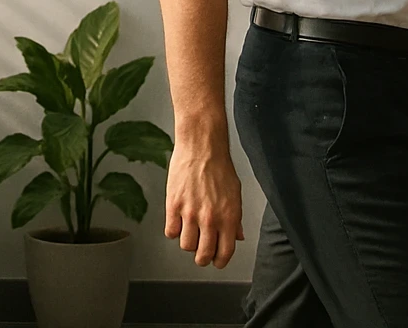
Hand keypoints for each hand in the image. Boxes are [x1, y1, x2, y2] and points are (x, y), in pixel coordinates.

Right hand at [164, 144, 243, 268]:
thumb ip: (236, 218)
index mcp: (229, 217)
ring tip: (189, 231)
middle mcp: (210, 219)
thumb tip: (237, 236)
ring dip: (188, 242)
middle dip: (202, 258)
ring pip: (186, 246)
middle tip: (200, 252)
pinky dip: (174, 230)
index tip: (216, 261)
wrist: (201, 146)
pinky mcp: (173, 205)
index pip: (225, 253)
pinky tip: (178, 221)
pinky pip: (171, 232)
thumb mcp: (235, 193)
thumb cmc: (219, 165)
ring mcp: (190, 213)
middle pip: (203, 255)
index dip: (220, 262)